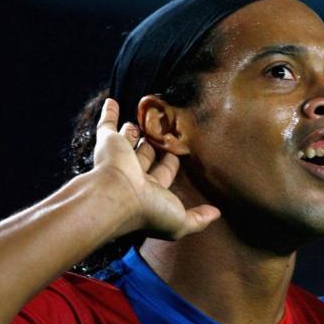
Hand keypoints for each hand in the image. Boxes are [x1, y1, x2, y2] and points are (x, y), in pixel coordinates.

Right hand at [92, 98, 220, 239]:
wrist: (117, 198)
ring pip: (129, 141)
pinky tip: (113, 102)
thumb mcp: (180, 221)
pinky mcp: (107, 143)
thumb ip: (198, 218)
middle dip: (155, 145)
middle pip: (147, 155)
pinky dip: (109, 113)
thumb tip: (216, 214)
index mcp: (150, 191)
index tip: (179, 153)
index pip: (164, 173)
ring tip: (145, 119)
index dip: (171, 164)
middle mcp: (134, 175)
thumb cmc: (148, 211)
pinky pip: (107, 125)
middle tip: (164, 131)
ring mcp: (120, 158)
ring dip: (135, 131)